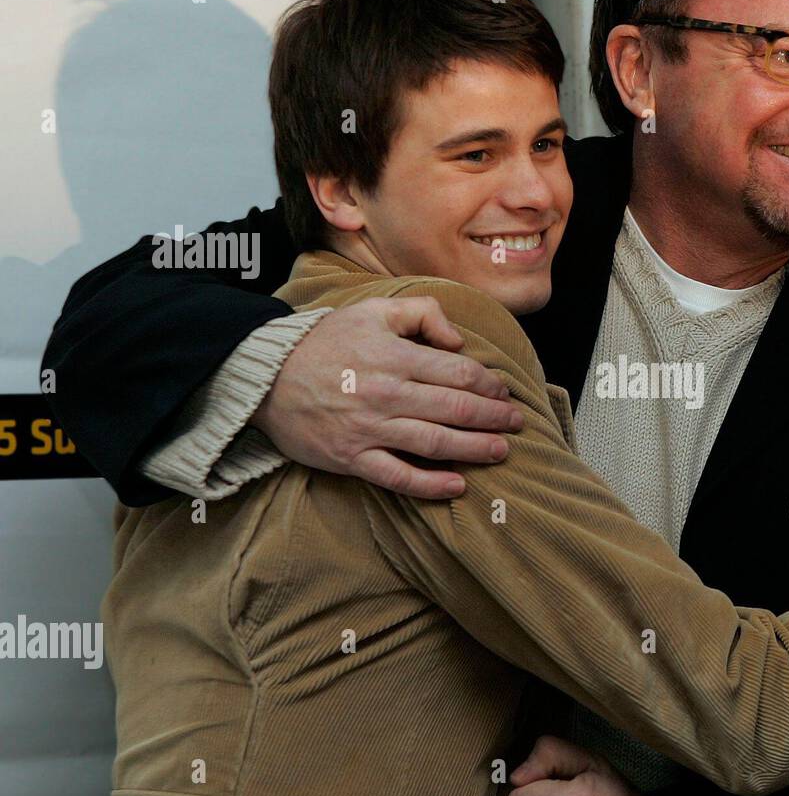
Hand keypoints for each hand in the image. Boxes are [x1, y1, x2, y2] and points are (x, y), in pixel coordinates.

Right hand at [250, 297, 523, 499]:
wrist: (265, 378)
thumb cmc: (324, 342)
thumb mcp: (372, 310)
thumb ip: (421, 313)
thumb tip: (457, 340)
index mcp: (394, 357)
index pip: (458, 372)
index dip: (489, 384)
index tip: (503, 392)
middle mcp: (386, 394)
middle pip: (455, 409)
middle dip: (493, 418)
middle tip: (516, 423)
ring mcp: (369, 430)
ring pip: (435, 443)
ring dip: (475, 449)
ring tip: (501, 451)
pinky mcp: (352, 458)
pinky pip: (398, 477)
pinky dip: (430, 485)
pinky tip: (458, 485)